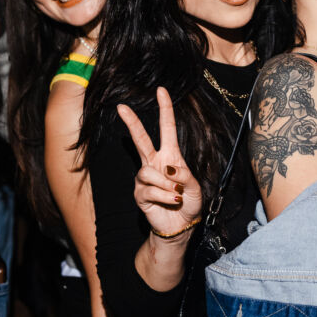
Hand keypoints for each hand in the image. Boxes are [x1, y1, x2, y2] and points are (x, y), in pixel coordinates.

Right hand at [117, 87, 201, 237]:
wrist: (180, 226)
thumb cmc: (189, 203)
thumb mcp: (195, 188)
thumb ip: (186, 176)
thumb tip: (170, 170)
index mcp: (171, 156)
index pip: (167, 129)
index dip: (165, 110)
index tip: (161, 91)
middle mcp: (155, 163)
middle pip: (141, 140)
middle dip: (132, 123)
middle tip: (121, 107)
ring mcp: (145, 179)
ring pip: (148, 172)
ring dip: (166, 185)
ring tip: (176, 195)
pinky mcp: (140, 194)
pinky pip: (150, 190)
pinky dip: (165, 197)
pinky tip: (172, 202)